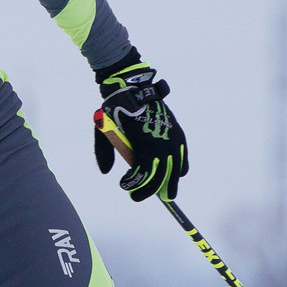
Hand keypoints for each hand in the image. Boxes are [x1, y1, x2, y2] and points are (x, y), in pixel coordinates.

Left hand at [93, 50, 187, 201]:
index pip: (143, 174)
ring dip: (170, 183)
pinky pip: (182, 156)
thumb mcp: (104, 131)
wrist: (133, 89)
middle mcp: (162, 144)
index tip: (125, 186)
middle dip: (151, 190)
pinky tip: (177, 175)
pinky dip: (180, 167)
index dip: (136, 184)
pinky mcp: (177, 133)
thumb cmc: (117, 111)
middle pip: (161, 176)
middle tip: (140, 197)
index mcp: (145, 145)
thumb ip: (104, 153)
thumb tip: (105, 172)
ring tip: (168, 194)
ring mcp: (172, 139)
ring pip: (175, 169)